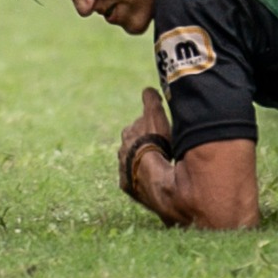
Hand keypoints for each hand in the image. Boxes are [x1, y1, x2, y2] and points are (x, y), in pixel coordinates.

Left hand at [117, 89, 173, 205]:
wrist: (149, 173)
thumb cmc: (153, 141)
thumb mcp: (154, 115)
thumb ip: (151, 101)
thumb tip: (148, 90)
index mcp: (128, 133)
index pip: (136, 127)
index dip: (147, 127)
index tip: (155, 129)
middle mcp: (121, 151)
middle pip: (132, 146)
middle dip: (141, 146)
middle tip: (156, 149)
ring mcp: (123, 169)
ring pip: (133, 165)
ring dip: (142, 165)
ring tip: (157, 168)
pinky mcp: (128, 187)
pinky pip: (136, 183)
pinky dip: (143, 181)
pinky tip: (154, 183)